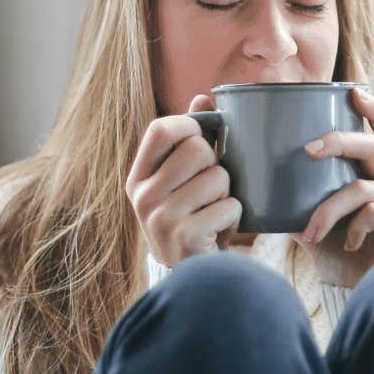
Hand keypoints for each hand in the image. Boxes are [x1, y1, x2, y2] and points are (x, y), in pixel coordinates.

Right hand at [124, 94, 242, 267]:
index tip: (203, 138)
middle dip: (217, 165)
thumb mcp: (181, 182)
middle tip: (213, 187)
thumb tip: (203, 97)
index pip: (161, 129)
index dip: (190, 126)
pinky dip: (234, 217)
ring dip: (229, 194)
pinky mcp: (185, 237)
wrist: (189, 276)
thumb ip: (190, 141)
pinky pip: (229, 206)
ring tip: (216, 211)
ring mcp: (161, 217)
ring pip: (218, 177)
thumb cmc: (190, 220)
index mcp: (138, 178)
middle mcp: (142, 196)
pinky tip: (220, 230)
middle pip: (197, 149)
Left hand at [297, 86, 373, 286]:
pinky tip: (348, 245)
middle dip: (339, 141)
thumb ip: (299, 201)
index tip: (353, 91)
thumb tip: (256, 182)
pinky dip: (354, 227)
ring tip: (310, 233)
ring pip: (363, 187)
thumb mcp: (316, 224)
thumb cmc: (345, 261)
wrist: (369, 298)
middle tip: (307, 150)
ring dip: (329, 209)